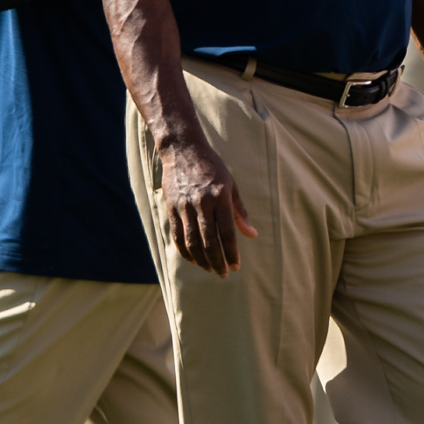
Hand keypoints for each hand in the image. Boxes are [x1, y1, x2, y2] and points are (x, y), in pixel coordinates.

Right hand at [160, 136, 255, 275]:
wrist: (183, 149)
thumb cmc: (212, 167)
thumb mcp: (231, 185)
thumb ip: (240, 212)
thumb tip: (252, 235)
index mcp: (220, 197)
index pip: (227, 231)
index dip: (231, 252)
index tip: (236, 266)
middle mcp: (202, 202)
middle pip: (209, 240)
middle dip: (217, 261)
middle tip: (224, 274)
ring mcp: (184, 206)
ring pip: (192, 241)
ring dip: (201, 259)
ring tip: (210, 269)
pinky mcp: (171, 207)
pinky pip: (177, 234)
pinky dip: (184, 250)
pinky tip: (193, 259)